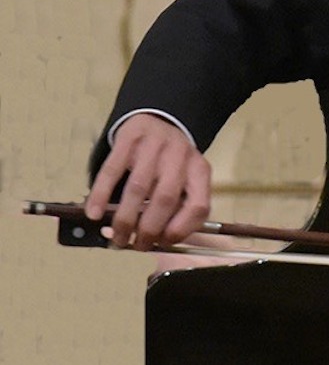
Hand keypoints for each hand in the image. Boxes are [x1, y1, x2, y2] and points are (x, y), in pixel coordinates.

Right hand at [84, 112, 211, 250]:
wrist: (158, 119)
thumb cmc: (170, 160)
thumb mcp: (186, 178)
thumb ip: (179, 205)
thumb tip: (157, 241)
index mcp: (199, 170)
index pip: (199, 205)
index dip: (181, 229)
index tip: (163, 243)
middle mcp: (180, 156)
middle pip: (165, 199)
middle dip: (148, 229)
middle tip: (136, 245)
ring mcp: (154, 145)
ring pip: (138, 188)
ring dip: (125, 219)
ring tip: (117, 237)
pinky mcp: (129, 138)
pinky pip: (112, 171)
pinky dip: (101, 195)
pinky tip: (93, 213)